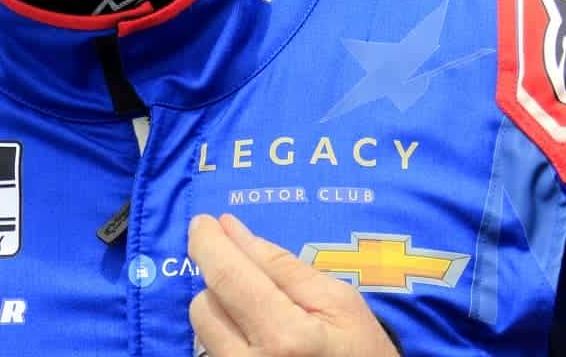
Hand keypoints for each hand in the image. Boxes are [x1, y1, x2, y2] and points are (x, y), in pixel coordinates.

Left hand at [187, 213, 398, 355]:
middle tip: (257, 281)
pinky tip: (256, 336)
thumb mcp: (338, 301)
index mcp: (284, 337)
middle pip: (205, 303)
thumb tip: (231, 229)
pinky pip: (212, 348)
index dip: (208, 242)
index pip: (227, 276)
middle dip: (223, 280)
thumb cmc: (362, 351)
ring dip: (223, 309)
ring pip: (203, 327)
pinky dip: (227, 334)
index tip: (203, 222)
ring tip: (263, 315)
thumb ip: (282, 265)